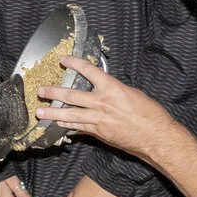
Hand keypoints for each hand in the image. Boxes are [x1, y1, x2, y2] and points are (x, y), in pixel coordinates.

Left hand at [34, 57, 181, 161]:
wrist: (156, 137)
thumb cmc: (150, 114)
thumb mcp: (132, 93)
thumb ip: (114, 90)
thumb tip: (103, 88)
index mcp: (112, 87)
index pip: (88, 70)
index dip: (73, 63)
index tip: (63, 60)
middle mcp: (102, 102)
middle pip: (71, 95)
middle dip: (54, 93)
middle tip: (41, 91)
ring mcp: (98, 119)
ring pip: (70, 115)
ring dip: (53, 113)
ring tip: (40, 112)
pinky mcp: (99, 133)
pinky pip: (79, 128)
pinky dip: (68, 126)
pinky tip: (58, 125)